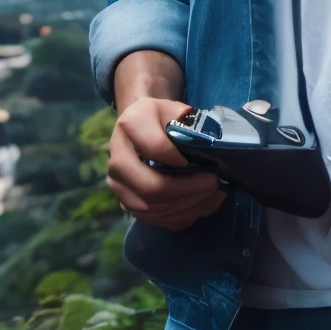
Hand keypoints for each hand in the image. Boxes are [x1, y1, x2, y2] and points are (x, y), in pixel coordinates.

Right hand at [106, 50, 227, 231]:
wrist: (141, 130)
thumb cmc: (163, 119)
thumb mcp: (175, 109)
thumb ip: (188, 123)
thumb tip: (208, 146)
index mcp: (129, 126)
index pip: (152, 147)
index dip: (179, 158)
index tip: (202, 160)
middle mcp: (116, 159)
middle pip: (149, 186)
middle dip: (187, 189)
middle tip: (214, 183)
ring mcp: (119, 186)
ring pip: (152, 208)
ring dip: (188, 205)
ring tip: (214, 195)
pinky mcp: (128, 205)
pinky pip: (156, 219)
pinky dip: (183, 215)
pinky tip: (203, 204)